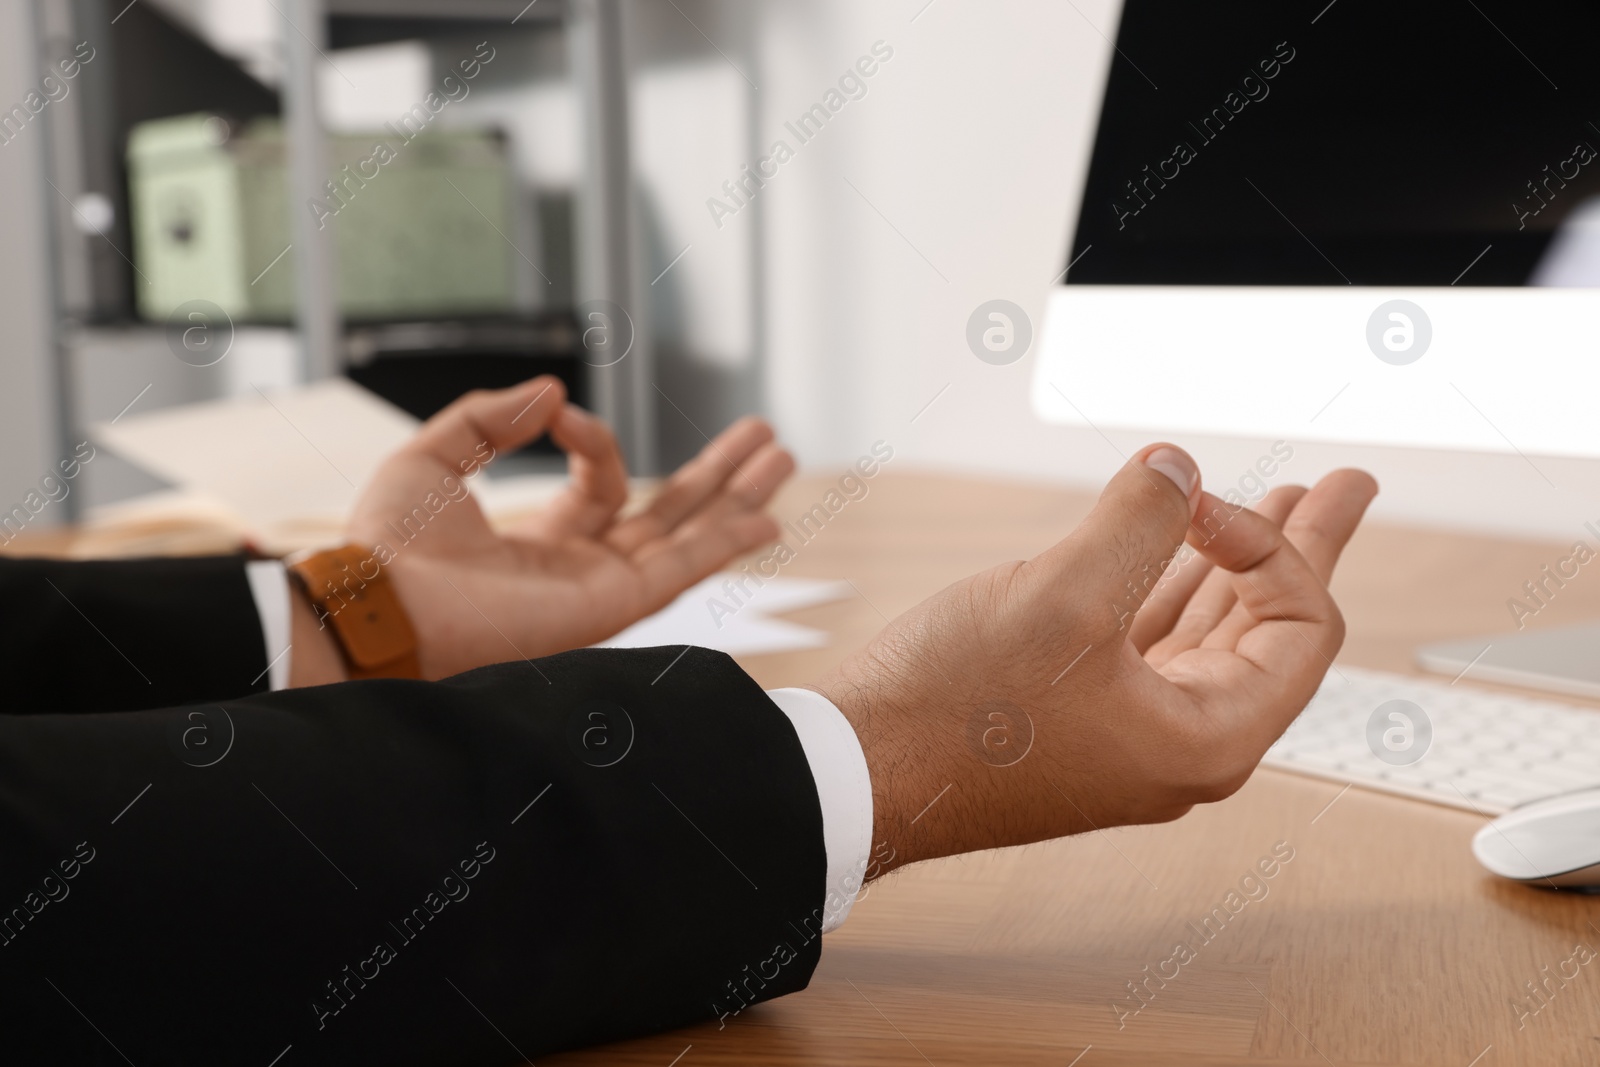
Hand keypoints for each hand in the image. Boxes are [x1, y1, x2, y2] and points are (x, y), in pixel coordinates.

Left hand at [299, 376, 793, 681]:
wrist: (380, 600)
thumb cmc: (390, 544)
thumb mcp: (436, 456)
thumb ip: (495, 419)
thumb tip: (553, 392)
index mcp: (543, 540)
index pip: (602, 482)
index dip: (592, 437)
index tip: (557, 407)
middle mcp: (582, 569)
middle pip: (670, 516)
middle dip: (718, 476)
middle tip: (763, 438)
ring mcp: (602, 591)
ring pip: (689, 540)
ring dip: (739, 499)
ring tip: (783, 458)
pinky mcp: (611, 607)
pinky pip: (683, 569)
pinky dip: (727, 543)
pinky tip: (768, 517)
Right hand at [815, 444, 1376, 877]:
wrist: (856, 773)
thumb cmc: (954, 714)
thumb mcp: (1062, 598)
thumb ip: (1139, 520)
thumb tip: (1178, 469)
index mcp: (1206, 738)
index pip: (1297, 625)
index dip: (1266, 543)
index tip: (1192, 503)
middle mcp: (1180, 744)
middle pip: (1267, 630)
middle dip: (1300, 544)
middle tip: (1341, 485)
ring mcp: (1128, 734)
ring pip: (1206, 633)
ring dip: (1236, 563)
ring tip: (1279, 504)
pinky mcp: (1077, 717)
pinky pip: (1148, 644)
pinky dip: (1169, 588)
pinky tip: (1178, 554)